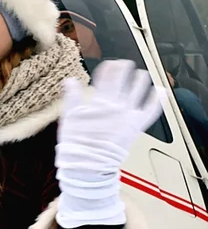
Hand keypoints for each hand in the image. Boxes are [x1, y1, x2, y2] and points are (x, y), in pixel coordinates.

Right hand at [55, 60, 163, 227]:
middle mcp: (115, 105)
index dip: (109, 68)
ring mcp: (128, 114)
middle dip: (125, 70)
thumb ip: (72, 97)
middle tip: (126, 65)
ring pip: (138, 90)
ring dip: (140, 80)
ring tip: (142, 74)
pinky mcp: (137, 126)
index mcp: (98, 101)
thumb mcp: (68, 118)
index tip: (110, 63)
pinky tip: (160, 91)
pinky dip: (157, 100)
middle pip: (123, 80)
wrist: (89, 164)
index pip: (106, 77)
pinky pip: (151, 110)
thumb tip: (70, 80)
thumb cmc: (77, 143)